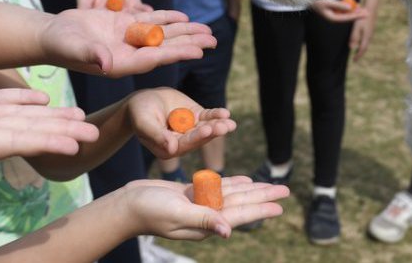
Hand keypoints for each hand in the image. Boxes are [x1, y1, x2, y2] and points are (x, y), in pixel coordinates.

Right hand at [0, 89, 99, 192]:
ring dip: (48, 115)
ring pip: (17, 115)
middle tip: (93, 129)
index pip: (12, 144)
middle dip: (58, 130)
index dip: (43, 142)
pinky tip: (42, 96)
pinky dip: (20, 97)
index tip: (74, 144)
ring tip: (79, 113)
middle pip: (24, 131)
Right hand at [39, 9, 215, 77]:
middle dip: (189, 43)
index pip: (155, 58)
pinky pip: (150, 22)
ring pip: (162, 35)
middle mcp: (129, 54)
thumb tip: (105, 62)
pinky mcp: (123, 26)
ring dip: (184, 32)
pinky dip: (166, 19)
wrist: (51, 35)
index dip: (177, 53)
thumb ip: (90, 55)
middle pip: (165, 47)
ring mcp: (127, 40)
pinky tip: (183, 18)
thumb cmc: (59, 45)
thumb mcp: (74, 49)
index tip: (198, 51)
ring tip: (207, 30)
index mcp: (121, 64)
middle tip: (214, 39)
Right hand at [122, 176, 288, 239]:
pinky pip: (217, 188)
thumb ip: (203, 220)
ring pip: (231, 195)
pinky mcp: (190, 194)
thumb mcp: (176, 214)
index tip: (280, 205)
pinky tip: (243, 182)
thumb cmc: (148, 211)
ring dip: (251, 190)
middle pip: (241, 203)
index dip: (260, 209)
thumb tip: (228, 230)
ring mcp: (198, 204)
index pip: (239, 215)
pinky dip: (231, 184)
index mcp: (205, 223)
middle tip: (284, 189)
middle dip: (263, 197)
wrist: (127, 205)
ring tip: (268, 185)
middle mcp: (206, 215)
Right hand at [127, 88, 235, 158]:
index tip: (206, 130)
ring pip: (207, 127)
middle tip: (224, 127)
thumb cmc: (139, 113)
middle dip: (212, 132)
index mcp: (169, 148)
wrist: (143, 101)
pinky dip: (217, 115)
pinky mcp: (196, 117)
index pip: (185, 143)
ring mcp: (191, 129)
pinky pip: (208, 117)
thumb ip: (156, 135)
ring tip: (230, 123)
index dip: (196, 137)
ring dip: (218, 125)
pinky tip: (225, 113)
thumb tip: (171, 149)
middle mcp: (182, 141)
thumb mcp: (144, 123)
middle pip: (199, 137)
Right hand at [310, 0, 368, 22]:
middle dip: (357, 14)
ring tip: (363, 9)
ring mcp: (334, 13)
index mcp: (331, 17)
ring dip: (354, 11)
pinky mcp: (334, 9)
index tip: (364, 14)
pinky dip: (350, 7)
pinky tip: (356, 5)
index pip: (346, 18)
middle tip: (367, 12)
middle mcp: (333, 17)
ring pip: (347, 13)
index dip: (356, 16)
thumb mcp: (327, 2)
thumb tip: (350, 8)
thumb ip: (338, 5)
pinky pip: (344, 9)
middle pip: (348, 17)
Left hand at [350, 9, 377, 61]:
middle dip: (360, 53)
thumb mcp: (356, 28)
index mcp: (366, 37)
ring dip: (361, 49)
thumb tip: (351, 48)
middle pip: (365, 48)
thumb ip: (354, 38)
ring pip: (365, 43)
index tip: (354, 61)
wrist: (370, 10)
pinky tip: (360, 42)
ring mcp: (370, 33)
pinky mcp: (370, 30)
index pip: (362, 49)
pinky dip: (362, 43)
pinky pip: (366, 39)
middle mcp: (369, 36)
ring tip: (356, 52)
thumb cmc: (362, 19)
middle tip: (355, 59)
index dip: (358, 56)